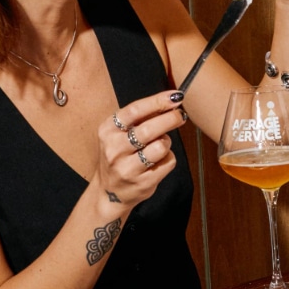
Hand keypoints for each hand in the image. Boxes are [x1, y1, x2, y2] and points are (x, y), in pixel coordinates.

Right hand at [97, 91, 185, 207]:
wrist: (110, 191)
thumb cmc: (120, 155)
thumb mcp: (120, 133)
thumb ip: (141, 118)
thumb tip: (170, 101)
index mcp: (108, 130)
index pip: (135, 111)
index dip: (158, 101)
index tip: (176, 96)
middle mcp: (114, 149)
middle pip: (149, 129)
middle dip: (170, 119)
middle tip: (180, 116)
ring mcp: (127, 168)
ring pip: (160, 146)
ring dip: (166, 142)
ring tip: (161, 145)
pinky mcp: (142, 182)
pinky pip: (167, 162)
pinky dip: (168, 158)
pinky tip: (159, 161)